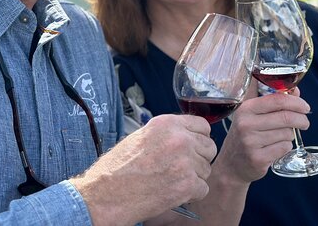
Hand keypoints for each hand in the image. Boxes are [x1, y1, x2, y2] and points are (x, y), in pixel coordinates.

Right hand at [70, 114, 216, 225]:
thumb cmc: (118, 167)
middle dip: (199, 158)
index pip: (203, 125)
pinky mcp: (187, 185)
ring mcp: (185, 162)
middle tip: (181, 167)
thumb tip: (186, 136)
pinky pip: (203, 188)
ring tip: (170, 179)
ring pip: (206, 169)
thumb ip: (167, 133)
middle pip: (209, 147)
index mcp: (167, 123)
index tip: (193, 146)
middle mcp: (179, 139)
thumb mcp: (141, 136)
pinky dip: (191, 194)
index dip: (199, 137)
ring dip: (193, 177)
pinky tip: (172, 191)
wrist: (107, 193)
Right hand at [213, 90, 310, 183]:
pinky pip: (284, 148)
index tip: (305, 107)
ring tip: (278, 137)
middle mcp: (246, 124)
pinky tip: (274, 148)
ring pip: (287, 134)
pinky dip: (285, 147)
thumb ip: (274, 101)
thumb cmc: (245, 135)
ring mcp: (250, 142)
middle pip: (286, 117)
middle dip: (301, 120)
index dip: (296, 102)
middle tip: (304, 123)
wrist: (231, 163)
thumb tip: (295, 91)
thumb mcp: (253, 115)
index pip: (277, 100)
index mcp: (245, 109)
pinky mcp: (258, 158)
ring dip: (289, 135)